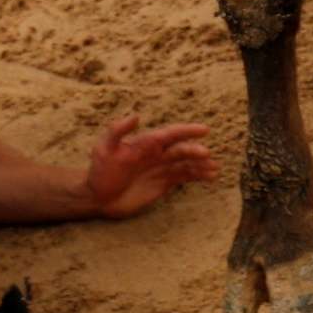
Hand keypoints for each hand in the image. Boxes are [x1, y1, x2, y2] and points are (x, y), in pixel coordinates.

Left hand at [84, 115, 215, 219]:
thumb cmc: (100, 171)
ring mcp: (161, 168)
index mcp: (144, 143)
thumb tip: (136, 116)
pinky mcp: (163, 183)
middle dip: (194, 151)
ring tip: (214, 168)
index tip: (204, 130)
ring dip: (200, 164)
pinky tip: (210, 176)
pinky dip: (197, 175)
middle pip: (180, 150)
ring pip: (185, 163)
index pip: (169, 134)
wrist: (98, 196)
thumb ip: (117, 131)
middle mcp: (156, 154)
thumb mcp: (103, 149)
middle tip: (206, 155)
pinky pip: (183, 177)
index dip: (186, 131)